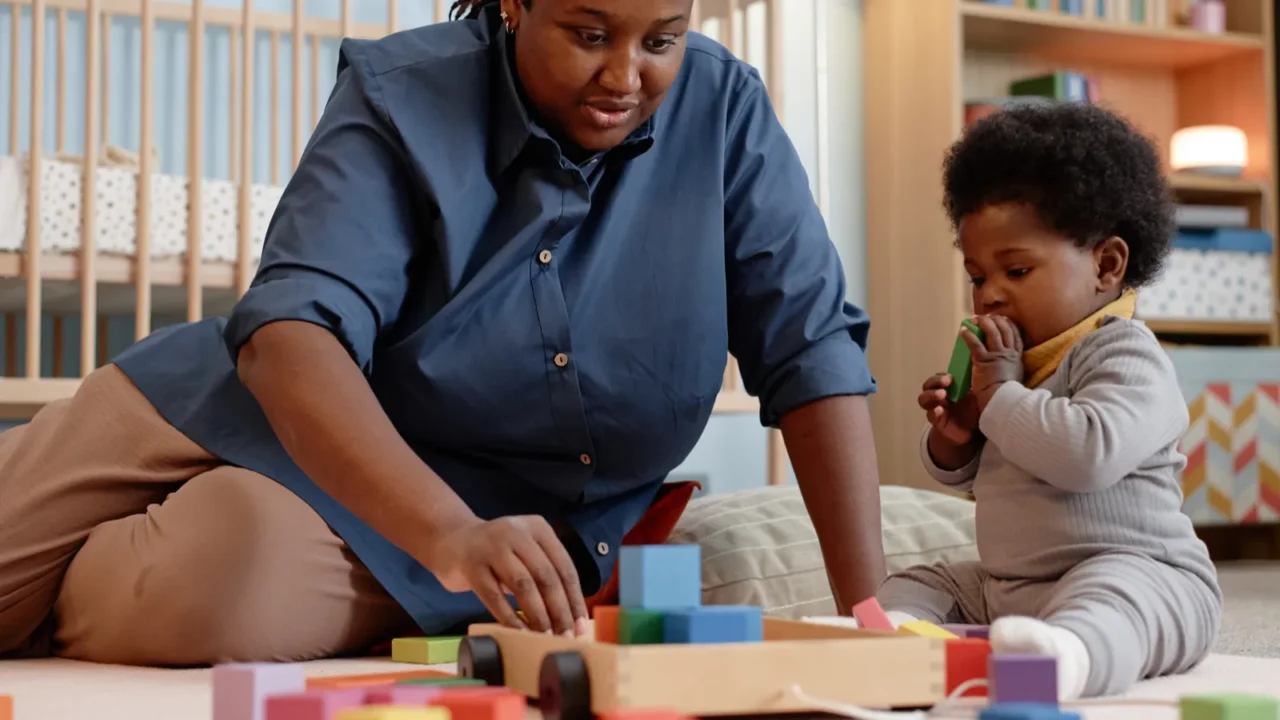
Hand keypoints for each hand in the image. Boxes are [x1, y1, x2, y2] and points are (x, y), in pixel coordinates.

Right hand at [428, 515, 588, 636]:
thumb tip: (571, 616)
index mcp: (538, 528)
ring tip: (546, 637)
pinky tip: (519, 633)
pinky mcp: (471, 564)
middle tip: (566, 636)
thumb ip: (545, 573)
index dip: (574, 598)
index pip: (564, 566)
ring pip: (523, 585)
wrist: (450, 540)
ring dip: (538, 615)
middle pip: (546, 576)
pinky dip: (510, 617)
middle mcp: (517, 533)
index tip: (581, 625)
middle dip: (559, 611)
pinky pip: (494, 596)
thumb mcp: (525, 552)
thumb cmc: (496, 554)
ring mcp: (492, 547)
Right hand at [918, 373, 979, 445]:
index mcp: (948, 388)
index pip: (938, 378)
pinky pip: (931, 416)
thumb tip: (983, 360)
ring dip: (931, 395)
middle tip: (947, 382)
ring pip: (924, 399)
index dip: (942, 377)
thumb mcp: (978, 393)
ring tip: (942, 395)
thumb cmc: (976, 409)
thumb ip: (977, 379)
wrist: (976, 430)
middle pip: (928, 385)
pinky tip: (939, 410)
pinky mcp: (938, 422)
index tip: (951, 377)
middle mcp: (940, 396)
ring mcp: (936, 408)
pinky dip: (934, 412)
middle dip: (935, 382)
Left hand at [960, 314, 1023, 410]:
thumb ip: (1010, 367)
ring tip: (974, 319)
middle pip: (1004, 329)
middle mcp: (1008, 353)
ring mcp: (997, 355)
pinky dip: (968, 335)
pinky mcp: (984, 360)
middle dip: (995, 320)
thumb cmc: (1007, 394)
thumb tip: (1003, 365)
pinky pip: (975, 343)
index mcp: (1017, 357)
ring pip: (991, 332)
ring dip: (982, 323)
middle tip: (986, 316)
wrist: (1003, 401)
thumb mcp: (1014, 377)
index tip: (1002, 318)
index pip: (1015, 334)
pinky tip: (963, 330)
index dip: (1008, 324)